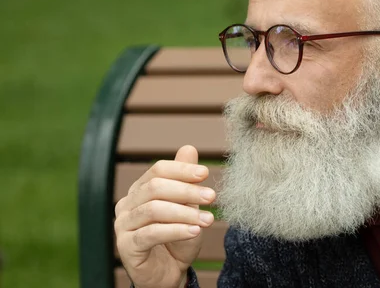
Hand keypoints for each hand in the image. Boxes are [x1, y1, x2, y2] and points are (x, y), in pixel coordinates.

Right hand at [114, 145, 215, 287]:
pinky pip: (151, 234)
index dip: (181, 170)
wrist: (170, 274)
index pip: (157, 170)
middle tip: (212, 196)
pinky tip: (194, 231)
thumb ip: (185, 181)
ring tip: (208, 219)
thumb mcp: (187, 207)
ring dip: (185, 212)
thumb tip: (189, 148)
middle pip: (155, 187)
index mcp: (139, 191)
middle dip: (186, 190)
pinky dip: (176, 230)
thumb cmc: (177, 239)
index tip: (205, 173)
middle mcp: (127, 205)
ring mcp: (123, 226)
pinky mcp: (126, 247)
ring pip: (154, 210)